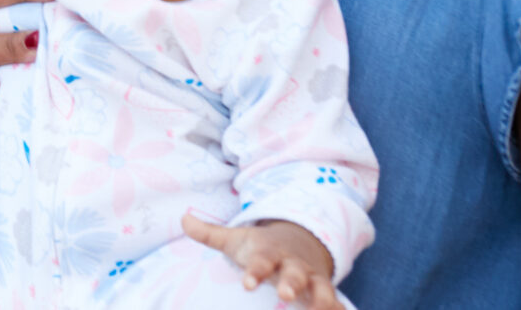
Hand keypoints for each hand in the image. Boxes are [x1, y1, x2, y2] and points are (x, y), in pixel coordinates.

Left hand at [182, 214, 341, 308]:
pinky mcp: (326, 291)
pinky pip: (338, 302)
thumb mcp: (237, 239)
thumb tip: (182, 219)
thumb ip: (210, 233)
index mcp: (270, 253)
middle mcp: (294, 265)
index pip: (261, 261)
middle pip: (294, 275)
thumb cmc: (261, 247)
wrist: (299, 241)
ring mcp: (313, 278)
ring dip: (323, 301)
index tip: (247, 283)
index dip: (255, 271)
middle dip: (292, 284)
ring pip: (323, 290)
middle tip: (287, 295)